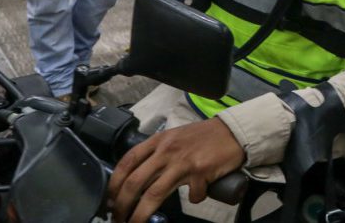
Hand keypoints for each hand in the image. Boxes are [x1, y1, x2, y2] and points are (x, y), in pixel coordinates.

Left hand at [108, 118, 244, 222]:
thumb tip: (140, 175)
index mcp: (158, 141)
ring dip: (140, 215)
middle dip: (121, 205)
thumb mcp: (174, 137)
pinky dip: (195, 199)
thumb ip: (158, 152)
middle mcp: (167, 151)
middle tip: (117, 218)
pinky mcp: (200, 172)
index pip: (127, 162)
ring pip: (153, 194)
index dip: (114, 184)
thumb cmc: (203, 136)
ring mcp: (183, 162)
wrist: (234, 131)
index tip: (110, 200)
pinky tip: (199, 194)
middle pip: (135, 182)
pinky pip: (192, 196)